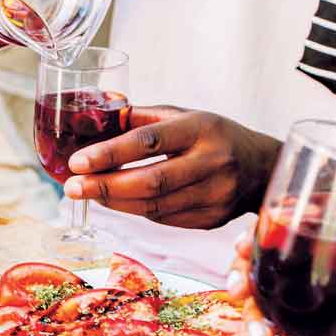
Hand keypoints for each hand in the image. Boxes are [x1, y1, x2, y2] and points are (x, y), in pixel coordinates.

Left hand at [63, 106, 281, 228]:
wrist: (264, 168)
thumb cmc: (216, 135)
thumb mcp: (185, 115)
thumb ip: (142, 119)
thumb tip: (95, 121)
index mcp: (202, 129)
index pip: (149, 142)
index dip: (110, 153)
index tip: (77, 162)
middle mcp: (212, 163)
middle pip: (150, 182)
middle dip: (104, 187)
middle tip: (72, 186)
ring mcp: (215, 196)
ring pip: (153, 207)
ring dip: (114, 202)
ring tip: (87, 193)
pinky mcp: (211, 219)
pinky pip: (163, 220)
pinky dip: (135, 211)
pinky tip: (116, 202)